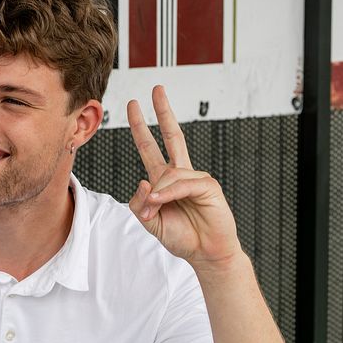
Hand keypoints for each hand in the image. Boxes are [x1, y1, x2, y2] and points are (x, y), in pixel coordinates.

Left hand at [126, 85, 239, 268]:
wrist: (204, 253)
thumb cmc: (180, 236)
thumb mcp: (148, 221)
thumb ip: (139, 202)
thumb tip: (144, 181)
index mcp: (163, 180)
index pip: (150, 147)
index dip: (141, 128)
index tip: (134, 107)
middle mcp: (179, 174)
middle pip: (171, 136)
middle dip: (163, 112)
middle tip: (156, 90)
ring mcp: (195, 178)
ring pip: (166, 174)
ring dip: (155, 197)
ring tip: (153, 213)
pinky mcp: (208, 186)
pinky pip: (182, 183)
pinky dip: (168, 194)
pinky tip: (163, 203)